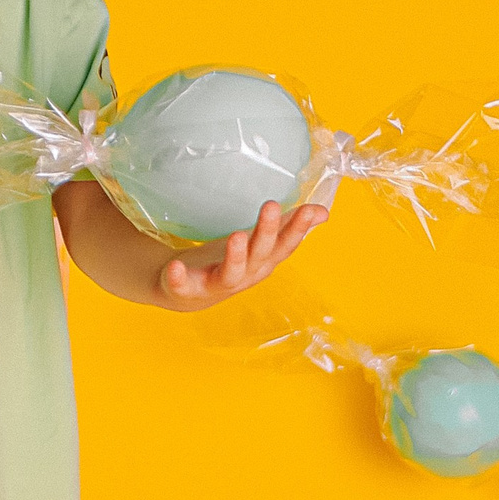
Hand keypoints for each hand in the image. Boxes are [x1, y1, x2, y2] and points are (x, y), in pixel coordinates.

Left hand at [158, 198, 326, 307]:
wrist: (190, 293)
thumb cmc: (230, 262)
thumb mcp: (261, 245)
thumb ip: (289, 226)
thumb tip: (322, 211)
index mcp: (263, 262)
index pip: (285, 246)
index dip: (298, 229)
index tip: (310, 209)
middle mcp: (245, 274)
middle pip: (260, 254)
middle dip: (266, 232)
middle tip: (271, 206)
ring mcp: (217, 283)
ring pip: (231, 272)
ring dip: (235, 256)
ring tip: (236, 236)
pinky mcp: (188, 288)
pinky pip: (184, 285)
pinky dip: (180, 278)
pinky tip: (176, 267)